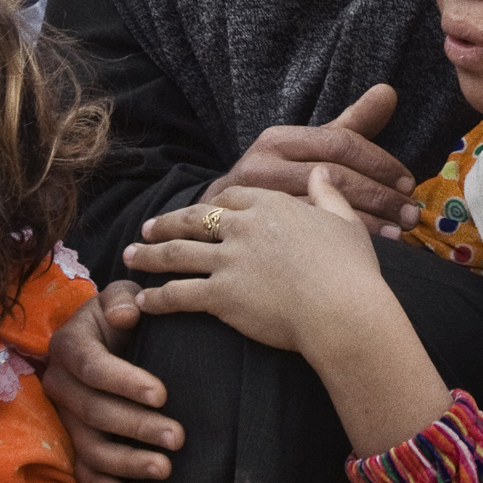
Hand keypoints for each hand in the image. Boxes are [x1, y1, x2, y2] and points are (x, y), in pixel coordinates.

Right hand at [43, 281, 180, 482]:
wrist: (105, 336)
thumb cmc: (121, 314)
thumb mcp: (122, 296)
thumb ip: (125, 299)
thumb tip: (126, 314)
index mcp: (69, 345)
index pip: (93, 367)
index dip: (125, 382)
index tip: (162, 395)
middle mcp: (59, 382)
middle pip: (94, 411)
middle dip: (137, 427)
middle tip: (177, 438)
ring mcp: (64, 415)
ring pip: (89, 445)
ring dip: (126, 461)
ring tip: (164, 468)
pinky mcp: (71, 439)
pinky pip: (79, 467)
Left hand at [127, 175, 386, 357]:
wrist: (344, 310)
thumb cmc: (352, 270)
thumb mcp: (344, 222)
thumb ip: (327, 195)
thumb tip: (321, 173)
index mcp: (271, 206)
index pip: (230, 196)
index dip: (210, 202)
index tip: (197, 208)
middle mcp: (243, 227)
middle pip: (193, 219)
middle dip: (166, 224)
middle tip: (146, 228)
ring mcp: (229, 260)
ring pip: (176, 254)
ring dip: (149, 255)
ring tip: (130, 257)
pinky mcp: (221, 296)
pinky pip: (179, 294)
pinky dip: (157, 298)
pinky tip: (143, 301)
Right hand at [207, 83, 422, 234]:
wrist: (219, 214)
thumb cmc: (277, 177)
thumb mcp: (308, 147)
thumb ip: (351, 123)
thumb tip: (389, 90)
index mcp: (280, 139)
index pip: (340, 142)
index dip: (378, 162)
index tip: (408, 182)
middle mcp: (264, 166)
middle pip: (334, 176)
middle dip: (380, 196)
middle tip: (411, 212)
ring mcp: (256, 203)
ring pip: (322, 208)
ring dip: (368, 222)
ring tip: (400, 232)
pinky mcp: (253, 234)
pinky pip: (308, 237)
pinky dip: (343, 240)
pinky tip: (368, 249)